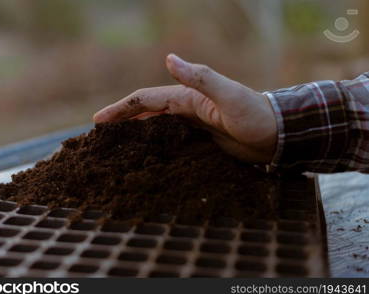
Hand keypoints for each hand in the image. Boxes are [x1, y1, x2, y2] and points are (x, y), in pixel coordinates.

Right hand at [93, 54, 276, 163]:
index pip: (145, 100)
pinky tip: (147, 154)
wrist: (277, 134)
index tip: (98, 121)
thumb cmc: (255, 115)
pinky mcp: (200, 138)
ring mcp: (192, 124)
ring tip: (115, 144)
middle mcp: (186, 108)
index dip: (121, 108)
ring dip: (135, 132)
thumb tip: (168, 58)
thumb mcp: (228, 95)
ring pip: (155, 126)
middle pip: (146, 112)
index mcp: (186, 97)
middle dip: (122, 120)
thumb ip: (199, 77)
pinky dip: (154, 144)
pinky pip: (169, 140)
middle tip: (100, 134)